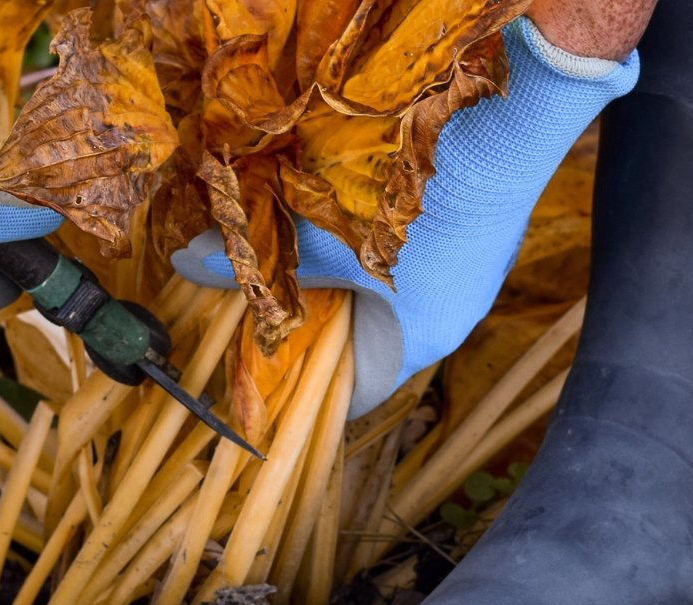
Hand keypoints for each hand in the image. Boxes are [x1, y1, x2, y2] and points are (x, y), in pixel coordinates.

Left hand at [173, 18, 638, 416]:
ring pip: (395, 294)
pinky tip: (350, 212)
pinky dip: (379, 247)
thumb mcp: (321, 233)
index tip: (263, 367)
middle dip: (320, 322)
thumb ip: (258, 258)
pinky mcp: (479, 231)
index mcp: (420, 341)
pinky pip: (420, 257)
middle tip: (269, 302)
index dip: (307, 387)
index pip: (358, 394)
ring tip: (302, 253)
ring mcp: (473, 273)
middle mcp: (455, 318)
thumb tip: (188, 262)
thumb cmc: (410, 199)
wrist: (504, 123)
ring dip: (348, 277)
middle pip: (373, 342)